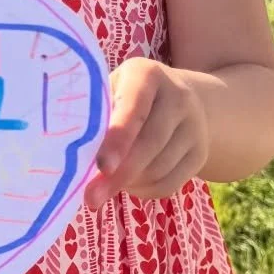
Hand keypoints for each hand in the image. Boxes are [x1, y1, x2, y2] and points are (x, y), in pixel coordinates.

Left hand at [85, 58, 208, 207]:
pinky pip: (170, 184)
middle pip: (150, 144)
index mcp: (147, 75)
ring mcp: (194, 126)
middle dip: (118, 175)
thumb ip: (96, 118)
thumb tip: (73, 161)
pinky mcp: (200, 153)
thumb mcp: (111, 91)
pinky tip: (130, 185)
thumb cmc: (126, 96)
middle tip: (91, 198)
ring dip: (129, 184)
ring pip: (159, 168)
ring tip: (107, 184)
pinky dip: (144, 191)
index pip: (134, 107)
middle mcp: (178, 96)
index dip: (119, 138)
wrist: (179, 97)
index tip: (103, 166)